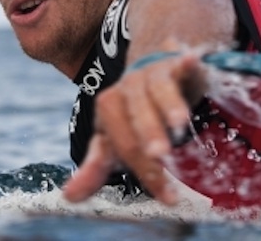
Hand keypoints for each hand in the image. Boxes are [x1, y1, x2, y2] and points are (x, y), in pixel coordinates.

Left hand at [62, 52, 206, 204]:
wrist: (151, 71)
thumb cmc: (131, 114)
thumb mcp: (111, 139)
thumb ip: (94, 167)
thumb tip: (69, 198)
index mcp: (108, 109)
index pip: (124, 144)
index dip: (146, 171)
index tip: (169, 198)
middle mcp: (128, 90)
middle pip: (138, 117)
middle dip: (149, 135)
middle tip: (161, 156)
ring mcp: (151, 75)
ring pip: (158, 90)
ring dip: (169, 104)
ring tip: (179, 122)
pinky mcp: (175, 64)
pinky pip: (179, 63)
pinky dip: (185, 63)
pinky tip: (191, 61)